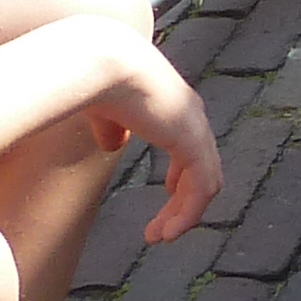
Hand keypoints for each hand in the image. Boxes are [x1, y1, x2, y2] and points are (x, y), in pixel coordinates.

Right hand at [83, 21, 221, 242]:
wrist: (101, 63)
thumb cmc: (95, 80)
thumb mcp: (103, 111)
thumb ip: (112, 129)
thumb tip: (112, 146)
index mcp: (173, 105)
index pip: (191, 146)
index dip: (182, 174)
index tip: (167, 196)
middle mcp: (191, 114)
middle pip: (201, 167)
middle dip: (183, 201)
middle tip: (162, 230)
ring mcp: (195, 127)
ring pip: (205, 182)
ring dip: (185, 214)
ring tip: (163, 237)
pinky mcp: (192, 140)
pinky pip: (203, 187)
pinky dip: (190, 213)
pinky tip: (170, 232)